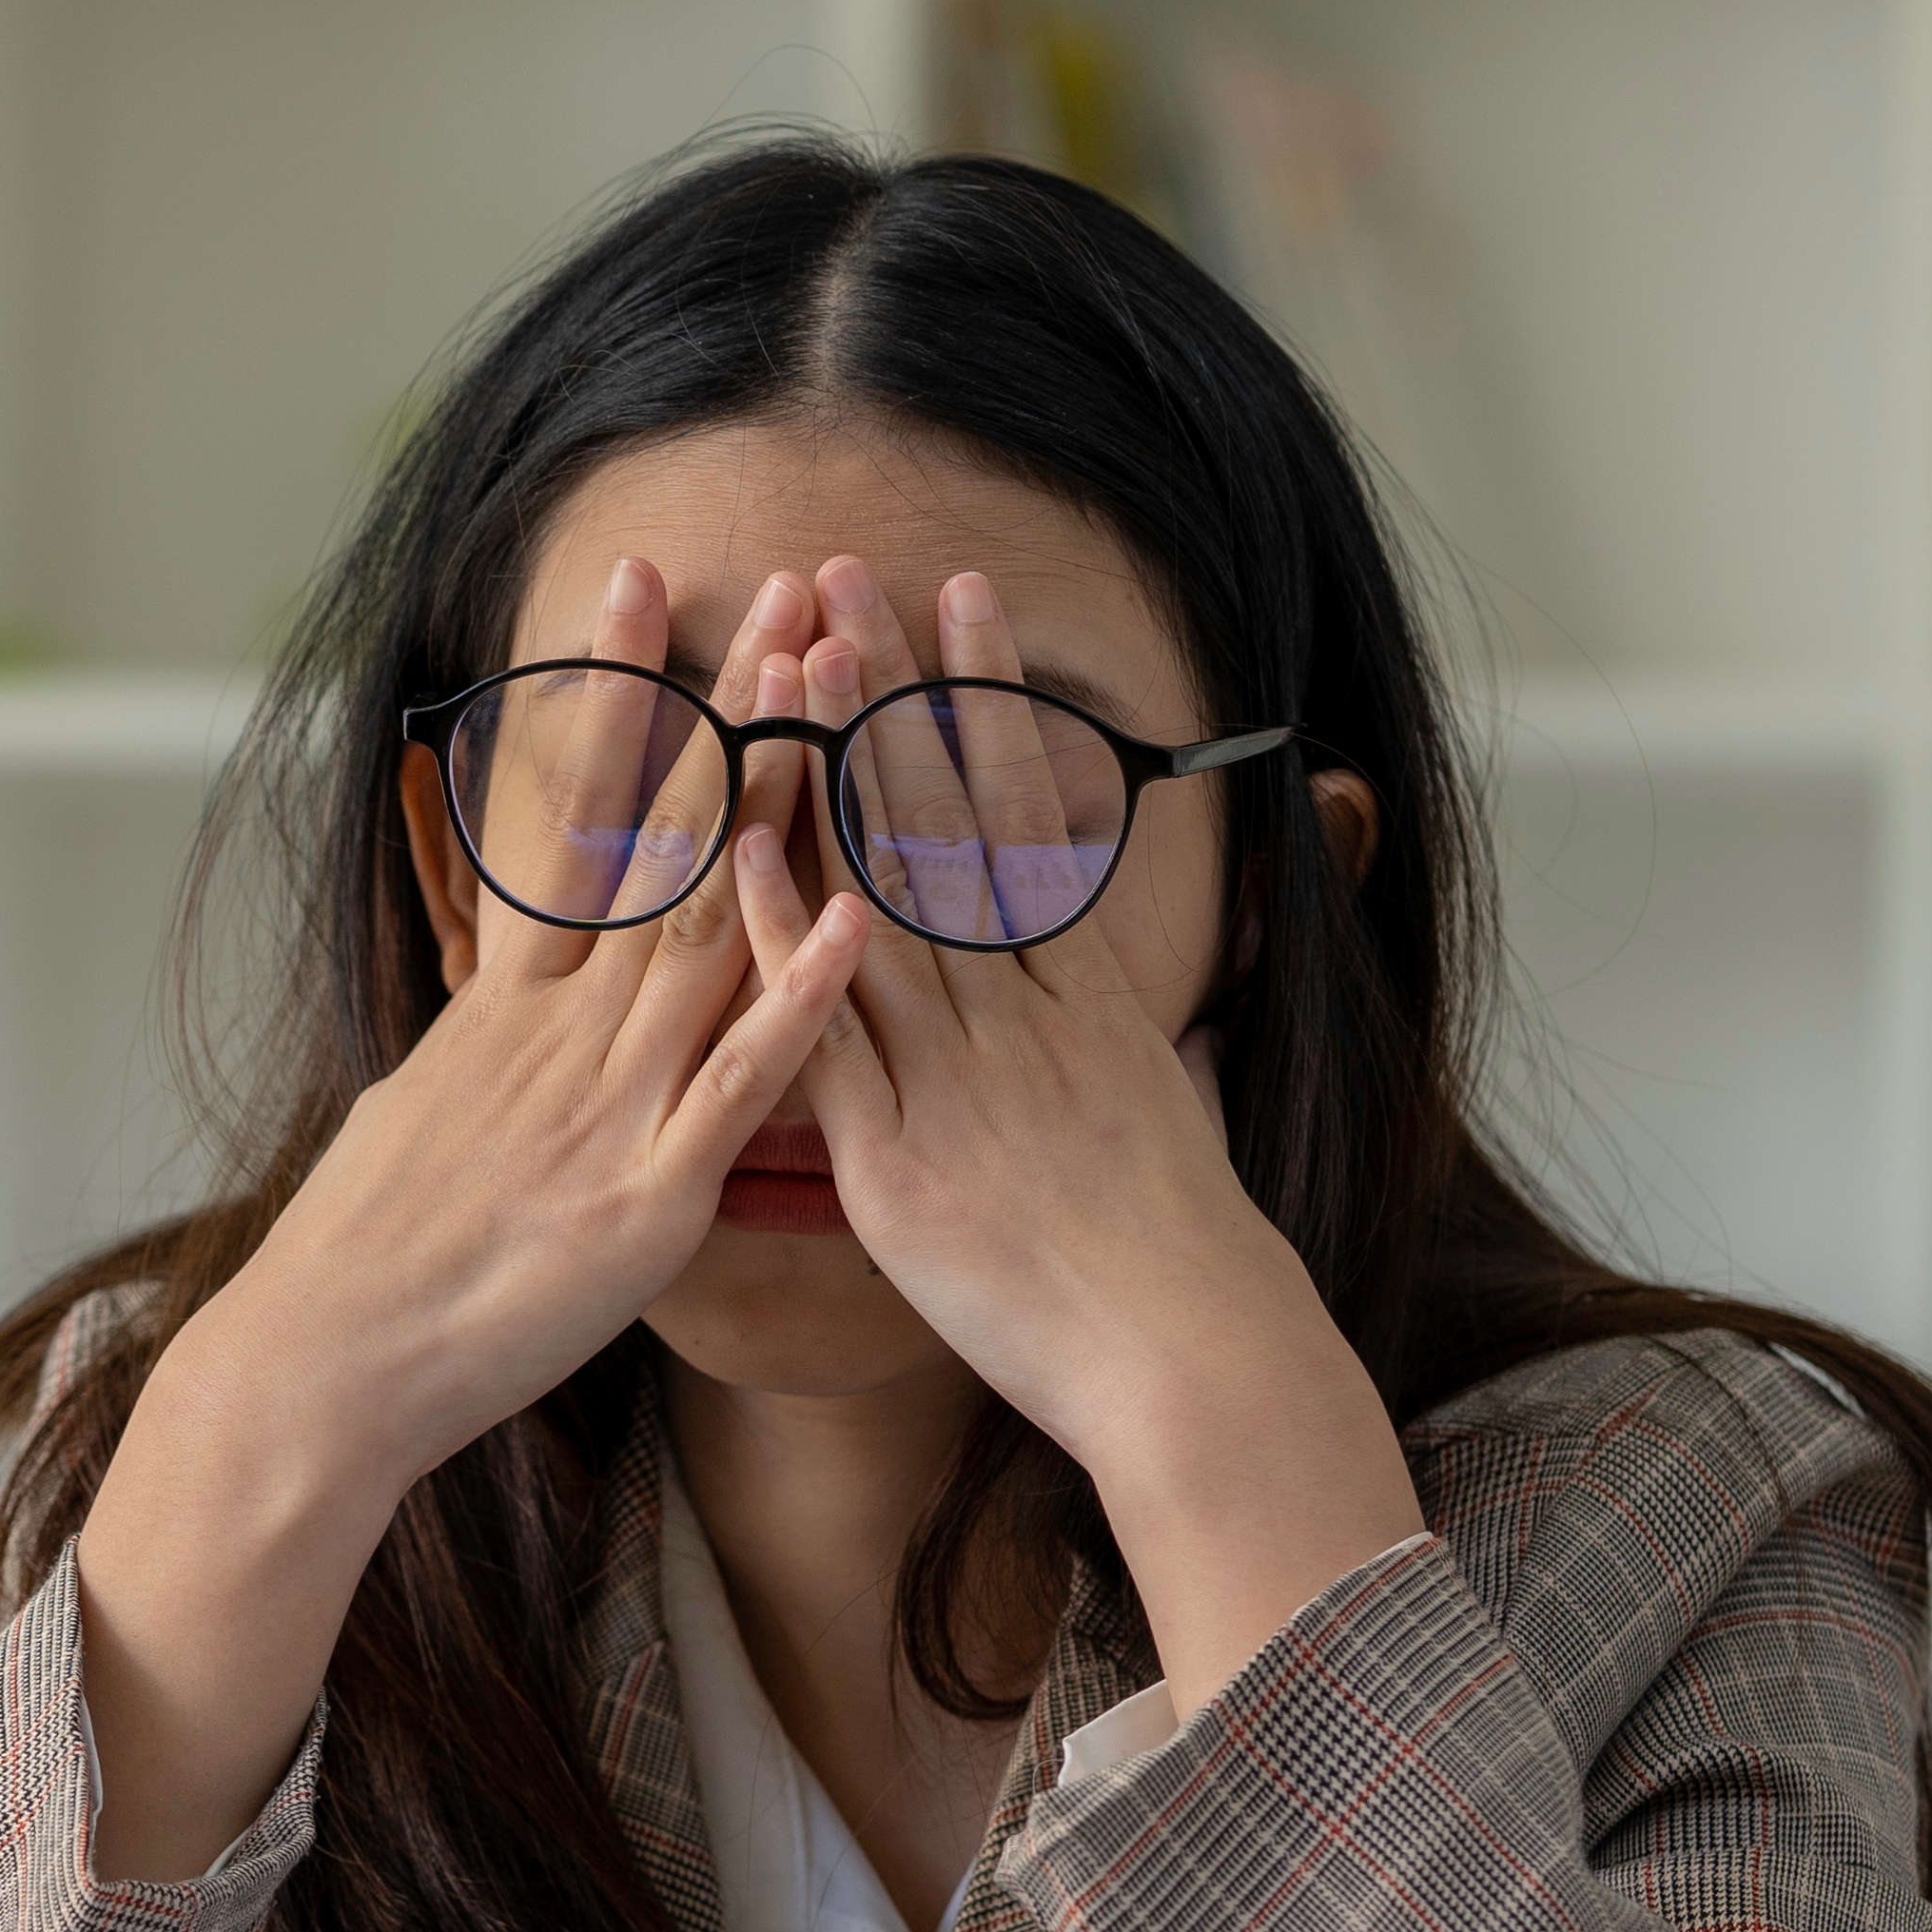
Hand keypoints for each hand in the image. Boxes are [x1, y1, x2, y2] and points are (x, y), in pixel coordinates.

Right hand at [210, 559, 870, 1493]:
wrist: (327, 1364)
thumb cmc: (372, 1253)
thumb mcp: (423, 1106)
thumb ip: (489, 1040)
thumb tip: (504, 996)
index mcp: (510, 1004)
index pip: (570, 812)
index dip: (610, 692)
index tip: (642, 582)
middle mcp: (561, 1029)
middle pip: (663, 838)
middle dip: (731, 708)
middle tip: (786, 588)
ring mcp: (609, 1102)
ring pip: (711, 926)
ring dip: (783, 805)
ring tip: (839, 691)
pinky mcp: (648, 1195)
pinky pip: (739, 1084)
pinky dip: (798, 999)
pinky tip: (854, 917)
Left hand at [742, 558, 1424, 1715]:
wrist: (1189, 1357)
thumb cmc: (1180, 1258)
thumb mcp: (1166, 1111)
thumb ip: (1119, 1038)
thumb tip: (1109, 992)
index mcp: (1082, 993)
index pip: (1023, 813)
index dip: (983, 702)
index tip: (955, 602)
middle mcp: (1020, 1012)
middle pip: (946, 821)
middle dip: (893, 693)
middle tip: (847, 575)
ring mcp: (958, 1075)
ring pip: (884, 892)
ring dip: (834, 769)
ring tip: (792, 656)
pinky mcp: (900, 1156)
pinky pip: (830, 1029)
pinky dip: (786, 935)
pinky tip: (742, 848)